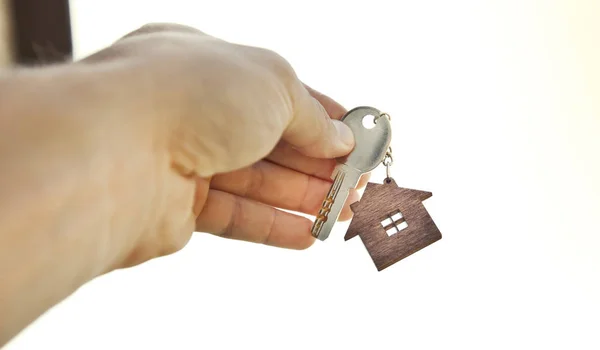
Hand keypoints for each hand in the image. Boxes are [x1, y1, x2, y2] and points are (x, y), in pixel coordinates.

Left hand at [78, 23, 369, 269]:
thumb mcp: (273, 84)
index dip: (320, 115)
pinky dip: (271, 225)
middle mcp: (188, 108)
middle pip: (267, 141)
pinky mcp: (173, 206)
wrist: (114, 152)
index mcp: (204, 61)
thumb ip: (311, 115)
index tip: (353, 139)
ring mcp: (179, 157)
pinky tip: (306, 235)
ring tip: (342, 212)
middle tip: (355, 185)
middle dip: (316, 164)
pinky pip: (232, 216)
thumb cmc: (187, 93)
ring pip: (253, 181)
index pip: (276, 90)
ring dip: (300, 198)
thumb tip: (338, 139)